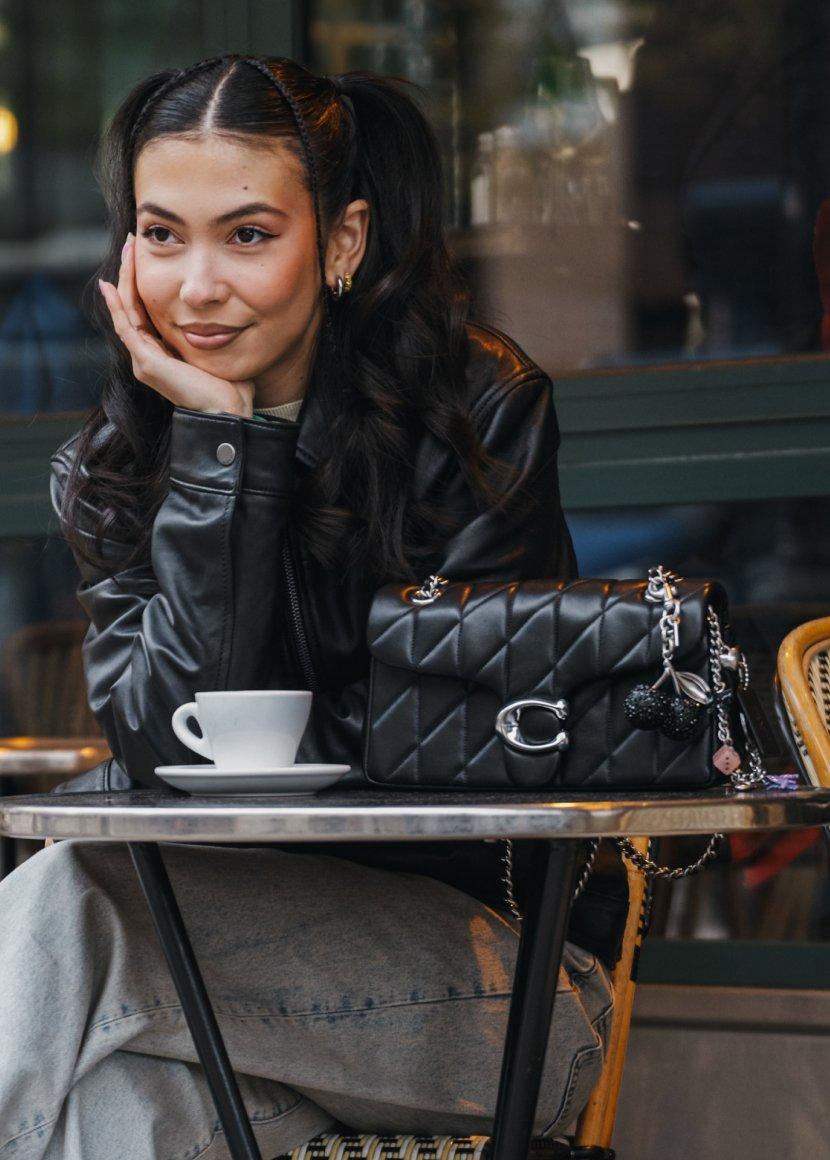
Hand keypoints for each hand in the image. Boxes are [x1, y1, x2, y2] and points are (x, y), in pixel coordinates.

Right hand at [97, 234, 255, 417]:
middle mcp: (148, 357)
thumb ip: (212, 334)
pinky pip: (126, 328)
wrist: (227, 412)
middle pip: (132, 307)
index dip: (143, 283)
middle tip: (132, 243)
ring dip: (125, 280)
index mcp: (162, 354)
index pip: (145, 312)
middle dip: (131, 274)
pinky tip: (112, 285)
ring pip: (126, 312)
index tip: (145, 255)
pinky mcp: (147, 363)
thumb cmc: (230, 388)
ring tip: (127, 251)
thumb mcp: (217, 352)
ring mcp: (144, 361)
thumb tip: (228, 315)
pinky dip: (117, 306)